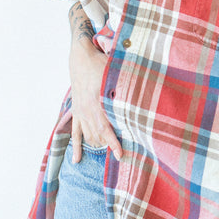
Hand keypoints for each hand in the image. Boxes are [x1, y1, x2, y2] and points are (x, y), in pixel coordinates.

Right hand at [69, 38, 121, 163]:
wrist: (80, 58)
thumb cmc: (100, 63)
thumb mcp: (114, 72)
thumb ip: (126, 85)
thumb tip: (144, 93)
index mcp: (96, 102)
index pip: (105, 128)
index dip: (113, 142)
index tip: (120, 154)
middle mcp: (87, 110)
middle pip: (97, 135)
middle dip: (108, 146)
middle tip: (121, 154)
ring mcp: (80, 112)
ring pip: (88, 136)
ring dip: (98, 144)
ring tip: (110, 149)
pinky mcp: (76, 112)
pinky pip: (74, 133)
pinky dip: (76, 147)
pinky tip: (77, 160)